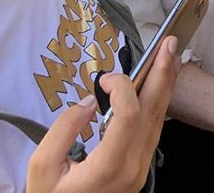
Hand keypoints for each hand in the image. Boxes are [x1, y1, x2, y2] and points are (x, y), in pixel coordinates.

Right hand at [26, 36, 179, 192]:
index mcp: (108, 167)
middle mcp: (132, 168)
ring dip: (165, 86)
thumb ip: (62, 129)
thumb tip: (89, 101)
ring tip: (172, 57)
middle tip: (170, 44)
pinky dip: (158, 103)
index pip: (129, 116)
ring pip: (157, 121)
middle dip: (162, 74)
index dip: (122, 88)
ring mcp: (140, 170)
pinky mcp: (140, 168)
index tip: (105, 78)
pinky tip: (161, 86)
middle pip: (153, 113)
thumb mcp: (42, 168)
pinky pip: (153, 130)